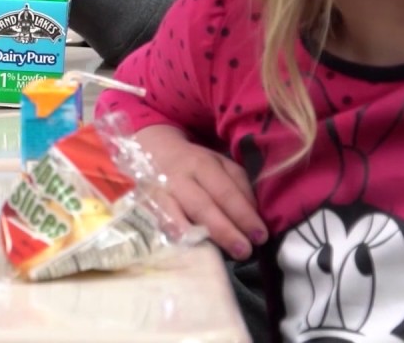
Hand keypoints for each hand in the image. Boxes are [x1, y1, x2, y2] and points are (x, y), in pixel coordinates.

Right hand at [134, 125, 266, 259]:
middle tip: (243, 251)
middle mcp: (179, 177)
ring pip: (175, 213)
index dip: (243, 214)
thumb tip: (253, 215)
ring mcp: (158, 191)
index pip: (226, 192)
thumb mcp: (219, 164)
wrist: (151, 149)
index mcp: (202, 165)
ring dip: (194, 234)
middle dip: (224, 230)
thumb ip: (238, 186)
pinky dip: (168, 232)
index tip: (260, 236)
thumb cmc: (193, 164)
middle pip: (202, 205)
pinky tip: (182, 245)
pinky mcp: (143, 203)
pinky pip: (156, 220)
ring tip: (212, 254)